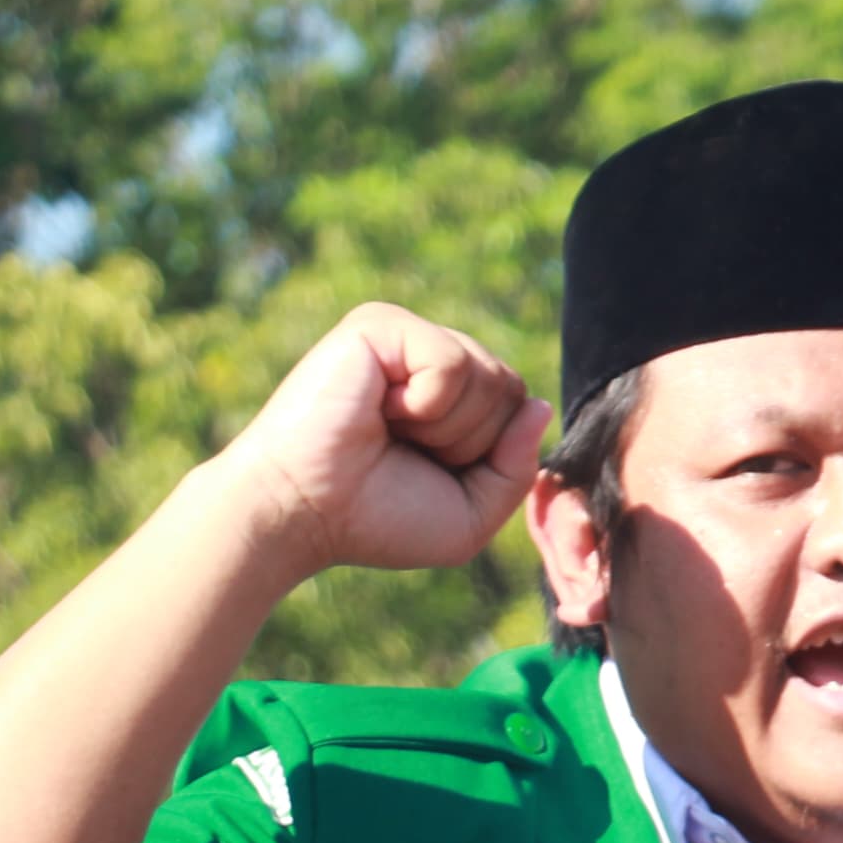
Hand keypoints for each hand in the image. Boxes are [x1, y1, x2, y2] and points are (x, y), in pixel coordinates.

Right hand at [216, 304, 548, 576]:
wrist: (303, 511)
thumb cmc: (376, 518)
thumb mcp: (470, 513)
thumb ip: (517, 467)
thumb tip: (539, 405)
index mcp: (452, 398)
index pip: (518, 408)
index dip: (487, 456)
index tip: (427, 471)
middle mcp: (430, 360)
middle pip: (510, 389)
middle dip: (468, 442)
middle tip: (403, 452)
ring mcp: (406, 337)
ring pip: (487, 375)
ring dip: (445, 427)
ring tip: (386, 431)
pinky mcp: (380, 324)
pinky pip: (451, 361)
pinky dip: (425, 404)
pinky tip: (378, 409)